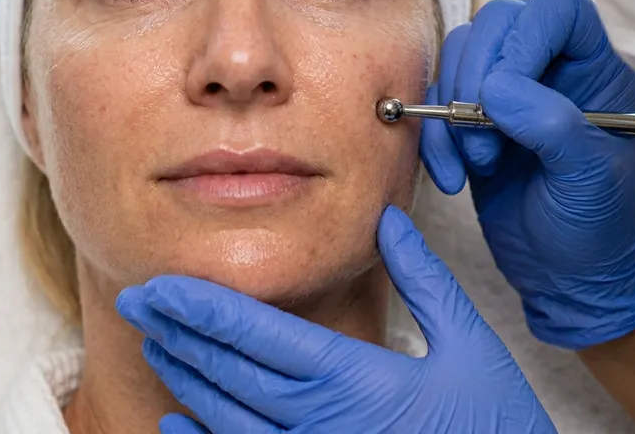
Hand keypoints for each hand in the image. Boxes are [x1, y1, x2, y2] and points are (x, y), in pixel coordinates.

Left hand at [116, 206, 554, 433]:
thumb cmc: (495, 429)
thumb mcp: (468, 346)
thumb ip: (425, 279)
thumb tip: (389, 221)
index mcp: (351, 378)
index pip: (255, 331)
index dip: (201, 305)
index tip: (161, 285)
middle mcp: (317, 421)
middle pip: (227, 368)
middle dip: (176, 330)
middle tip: (138, 301)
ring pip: (225, 415)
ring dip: (184, 375)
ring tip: (153, 342)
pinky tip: (176, 424)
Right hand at [421, 0, 634, 348]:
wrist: (569, 280)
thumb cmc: (600, 233)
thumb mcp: (591, 181)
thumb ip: (553, 126)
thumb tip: (496, 87)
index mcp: (594, 72)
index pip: (558, 10)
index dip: (525, 35)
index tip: (504, 88)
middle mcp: (547, 71)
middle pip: (497, 23)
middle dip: (476, 76)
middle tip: (480, 133)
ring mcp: (505, 96)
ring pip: (459, 57)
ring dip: (450, 110)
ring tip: (473, 163)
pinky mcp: (469, 124)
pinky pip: (435, 104)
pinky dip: (432, 137)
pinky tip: (452, 177)